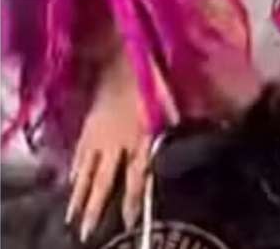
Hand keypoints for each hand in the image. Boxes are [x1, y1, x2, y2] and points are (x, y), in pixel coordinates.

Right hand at [67, 50, 175, 242]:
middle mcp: (116, 140)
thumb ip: (177, 125)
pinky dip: (74, 167)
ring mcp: (98, 132)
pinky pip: (79, 150)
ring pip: (86, 169)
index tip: (130, 223)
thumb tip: (209, 131)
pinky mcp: (88, 122)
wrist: (121, 50)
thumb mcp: (171, 101)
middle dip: (96, 208)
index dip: (134, 202)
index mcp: (139, 137)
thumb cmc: (152, 73)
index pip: (137, 178)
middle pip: (104, 181)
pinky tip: (70, 178)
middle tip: (86, 233)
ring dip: (79, 194)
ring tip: (72, 216)